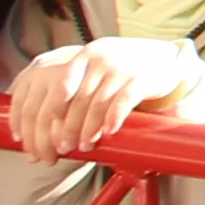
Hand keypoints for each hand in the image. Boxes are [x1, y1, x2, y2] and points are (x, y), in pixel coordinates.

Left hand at [2, 40, 204, 159]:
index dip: (46, 114)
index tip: (43, 134)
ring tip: (85, 146)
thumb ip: (73, 86)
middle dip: (67, 128)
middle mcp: (102, 58)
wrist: (167, 60)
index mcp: (85, 56)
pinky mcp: (144, 77)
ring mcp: (123, 66)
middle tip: (62, 148)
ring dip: (89, 129)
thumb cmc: (123, 71)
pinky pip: (124, 101)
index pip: (58, 87)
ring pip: (98, 104)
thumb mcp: (96, 69)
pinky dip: (113, 119)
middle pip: (77, 101)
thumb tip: (37, 122)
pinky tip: (108, 132)